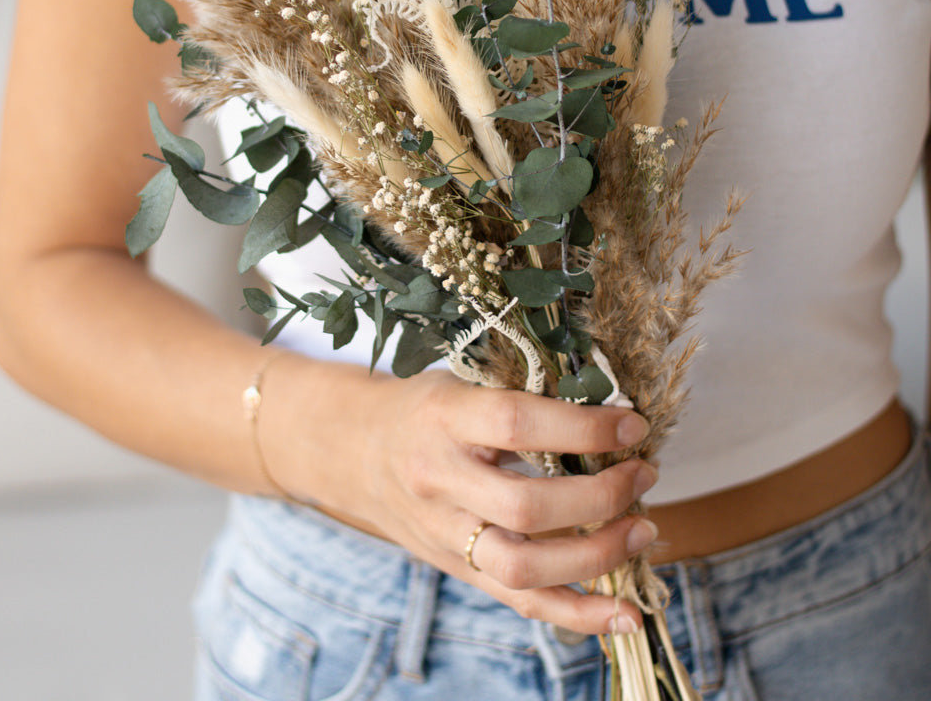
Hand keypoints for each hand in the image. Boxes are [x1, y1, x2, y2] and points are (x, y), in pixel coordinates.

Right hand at [273, 368, 657, 634]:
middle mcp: (440, 480)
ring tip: (642, 529)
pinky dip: (580, 616)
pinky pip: (520, 603)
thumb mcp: (460, 381)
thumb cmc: (422, 408)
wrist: (355, 451)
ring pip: (524, 567)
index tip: (633, 425)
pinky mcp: (456, 568)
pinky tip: (627, 614)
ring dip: (598, 556)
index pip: (517, 424)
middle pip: (527, 507)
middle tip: (643, 476)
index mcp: (443, 418)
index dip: (583, 428)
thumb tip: (609, 411)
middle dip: (602, 496)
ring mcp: (445, 533)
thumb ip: (519, 395)